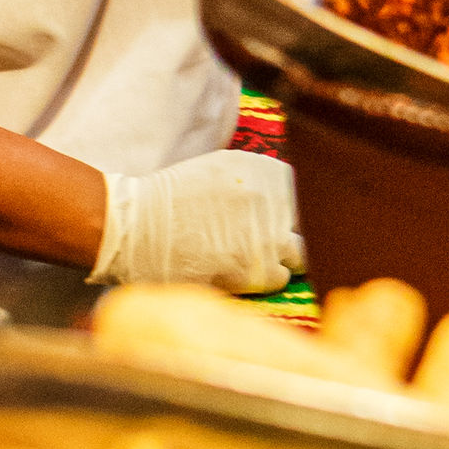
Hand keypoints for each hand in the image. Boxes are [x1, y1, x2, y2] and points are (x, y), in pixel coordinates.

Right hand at [90, 149, 301, 289]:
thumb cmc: (173, 199)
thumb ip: (260, 182)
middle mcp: (274, 200)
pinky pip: (281, 278)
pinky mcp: (257, 270)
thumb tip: (291, 199)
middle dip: (294, 233)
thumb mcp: (222, 170)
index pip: (308, 191)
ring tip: (258, 258)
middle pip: (311, 223)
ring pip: (302, 253)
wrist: (136, 228)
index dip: (297, 209)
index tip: (288, 219)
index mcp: (266, 171)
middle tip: (275, 241)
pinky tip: (244, 271)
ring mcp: (269, 237)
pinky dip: (267, 278)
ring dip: (285, 257)